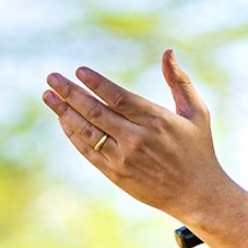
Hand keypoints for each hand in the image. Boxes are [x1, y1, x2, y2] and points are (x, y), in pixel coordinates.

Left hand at [42, 49, 233, 224]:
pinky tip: (63, 120)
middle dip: (70, 93)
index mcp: (156, 120)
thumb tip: (168, 52)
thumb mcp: (197, 113)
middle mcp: (137, 139)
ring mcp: (125, 158)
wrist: (197, 195)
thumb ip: (180, 81)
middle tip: (52, 78)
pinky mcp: (117, 174)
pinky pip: (89, 151)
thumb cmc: (198, 150)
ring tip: (48, 96)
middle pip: (96, 112)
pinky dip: (74, 135)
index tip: (79, 71)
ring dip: (64, 112)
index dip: (96, 83)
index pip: (118, 97)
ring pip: (88, 131)